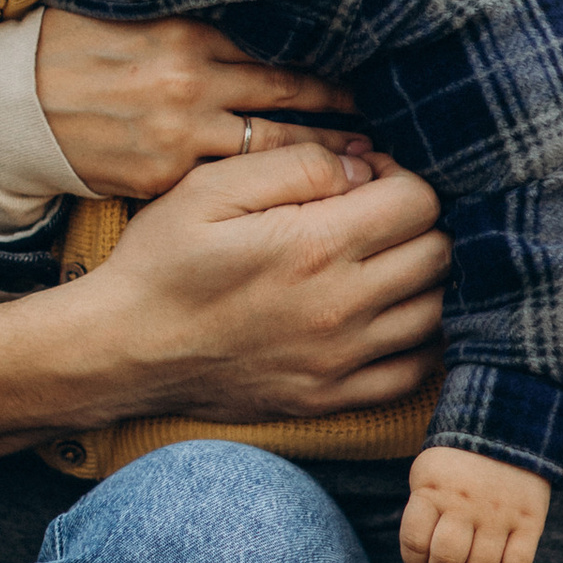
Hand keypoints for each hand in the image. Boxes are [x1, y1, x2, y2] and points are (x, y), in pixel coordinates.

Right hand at [0, 141, 445, 454]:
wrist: (123, 349)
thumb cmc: (161, 261)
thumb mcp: (210, 187)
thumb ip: (294, 164)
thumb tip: (360, 167)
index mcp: (317, 246)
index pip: (420, 202)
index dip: (403, 176)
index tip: (368, 178)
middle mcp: (343, 307)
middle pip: (440, 253)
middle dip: (420, 223)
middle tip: (377, 216)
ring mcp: (341, 360)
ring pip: (436, 312)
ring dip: (422, 279)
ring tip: (382, 261)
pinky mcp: (330, 397)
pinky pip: (412, 372)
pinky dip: (416, 341)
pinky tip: (385, 316)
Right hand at [35, 7, 359, 199]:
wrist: (11, 107)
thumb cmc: (72, 50)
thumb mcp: (135, 11)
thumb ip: (196, 15)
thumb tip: (264, 2)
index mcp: (187, 35)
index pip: (277, 52)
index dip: (326, 72)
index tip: (362, 81)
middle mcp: (190, 84)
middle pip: (287, 98)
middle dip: (339, 114)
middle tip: (379, 129)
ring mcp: (177, 136)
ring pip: (268, 148)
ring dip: (318, 160)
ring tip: (358, 169)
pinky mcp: (160, 179)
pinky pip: (225, 187)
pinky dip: (267, 196)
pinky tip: (301, 207)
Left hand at [400, 446, 549, 562]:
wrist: (508, 429)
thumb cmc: (458, 463)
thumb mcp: (428, 474)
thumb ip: (422, 511)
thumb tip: (422, 558)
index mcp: (433, 491)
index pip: (415, 543)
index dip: (415, 561)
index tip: (421, 561)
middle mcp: (465, 504)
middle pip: (447, 560)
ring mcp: (499, 513)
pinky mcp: (530, 521)